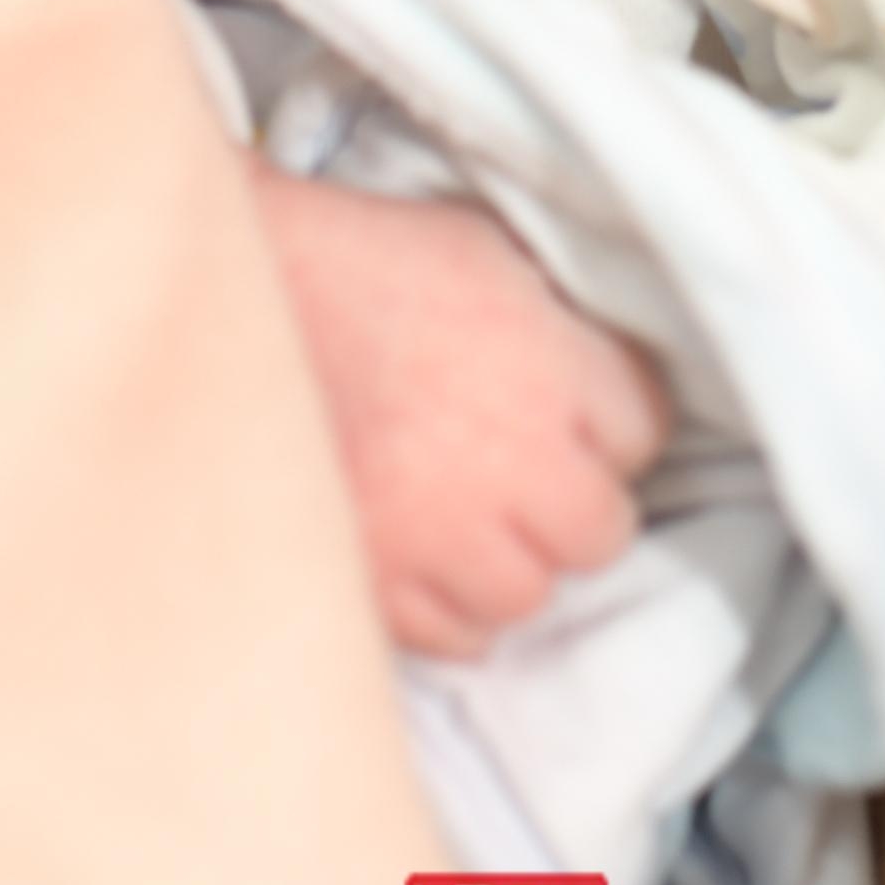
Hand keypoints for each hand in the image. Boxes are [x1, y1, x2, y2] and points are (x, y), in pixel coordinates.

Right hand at [249, 169, 669, 657]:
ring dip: (512, 563)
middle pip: (601, 529)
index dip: (609, 422)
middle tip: (528, 477)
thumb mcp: (481, 250)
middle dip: (574, 505)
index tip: (577, 414)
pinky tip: (429, 559)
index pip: (642, 430)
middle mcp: (515, 461)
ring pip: (529, 594)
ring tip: (473, 524)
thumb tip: (595, 363)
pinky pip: (458, 635)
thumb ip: (554, 318)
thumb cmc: (361, 260)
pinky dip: (452, 607)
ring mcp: (446, 533)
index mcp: (550, 367)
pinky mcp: (381, 581)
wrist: (242, 298)